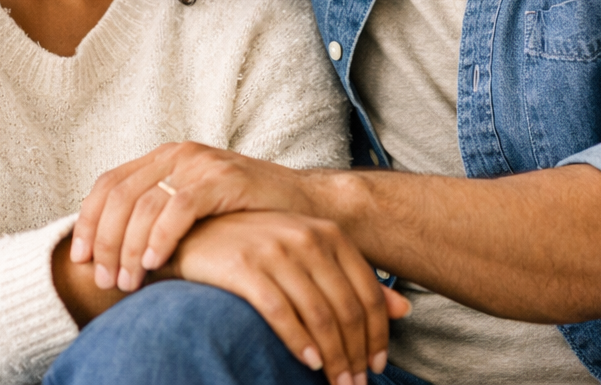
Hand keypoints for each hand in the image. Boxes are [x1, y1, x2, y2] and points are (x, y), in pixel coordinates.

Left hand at [70, 142, 315, 291]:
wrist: (301, 204)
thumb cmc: (243, 215)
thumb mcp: (192, 210)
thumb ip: (156, 217)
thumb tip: (107, 253)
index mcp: (164, 158)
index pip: (109, 182)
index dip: (88, 220)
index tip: (80, 258)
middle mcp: (178, 154)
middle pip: (120, 195)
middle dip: (105, 241)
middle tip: (106, 280)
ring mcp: (201, 163)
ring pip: (145, 203)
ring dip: (129, 247)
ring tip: (128, 282)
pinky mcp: (224, 178)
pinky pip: (180, 207)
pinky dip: (161, 237)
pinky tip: (155, 262)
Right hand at [171, 211, 409, 383]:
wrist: (197, 232)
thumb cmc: (257, 245)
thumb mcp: (308, 252)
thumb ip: (352, 277)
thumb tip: (404, 309)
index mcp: (326, 231)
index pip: (367, 290)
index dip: (378, 334)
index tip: (378, 365)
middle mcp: (305, 236)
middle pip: (346, 307)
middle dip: (356, 354)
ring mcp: (274, 250)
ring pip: (319, 315)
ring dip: (332, 358)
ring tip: (336, 384)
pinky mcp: (244, 267)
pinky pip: (281, 313)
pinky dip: (299, 343)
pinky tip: (308, 363)